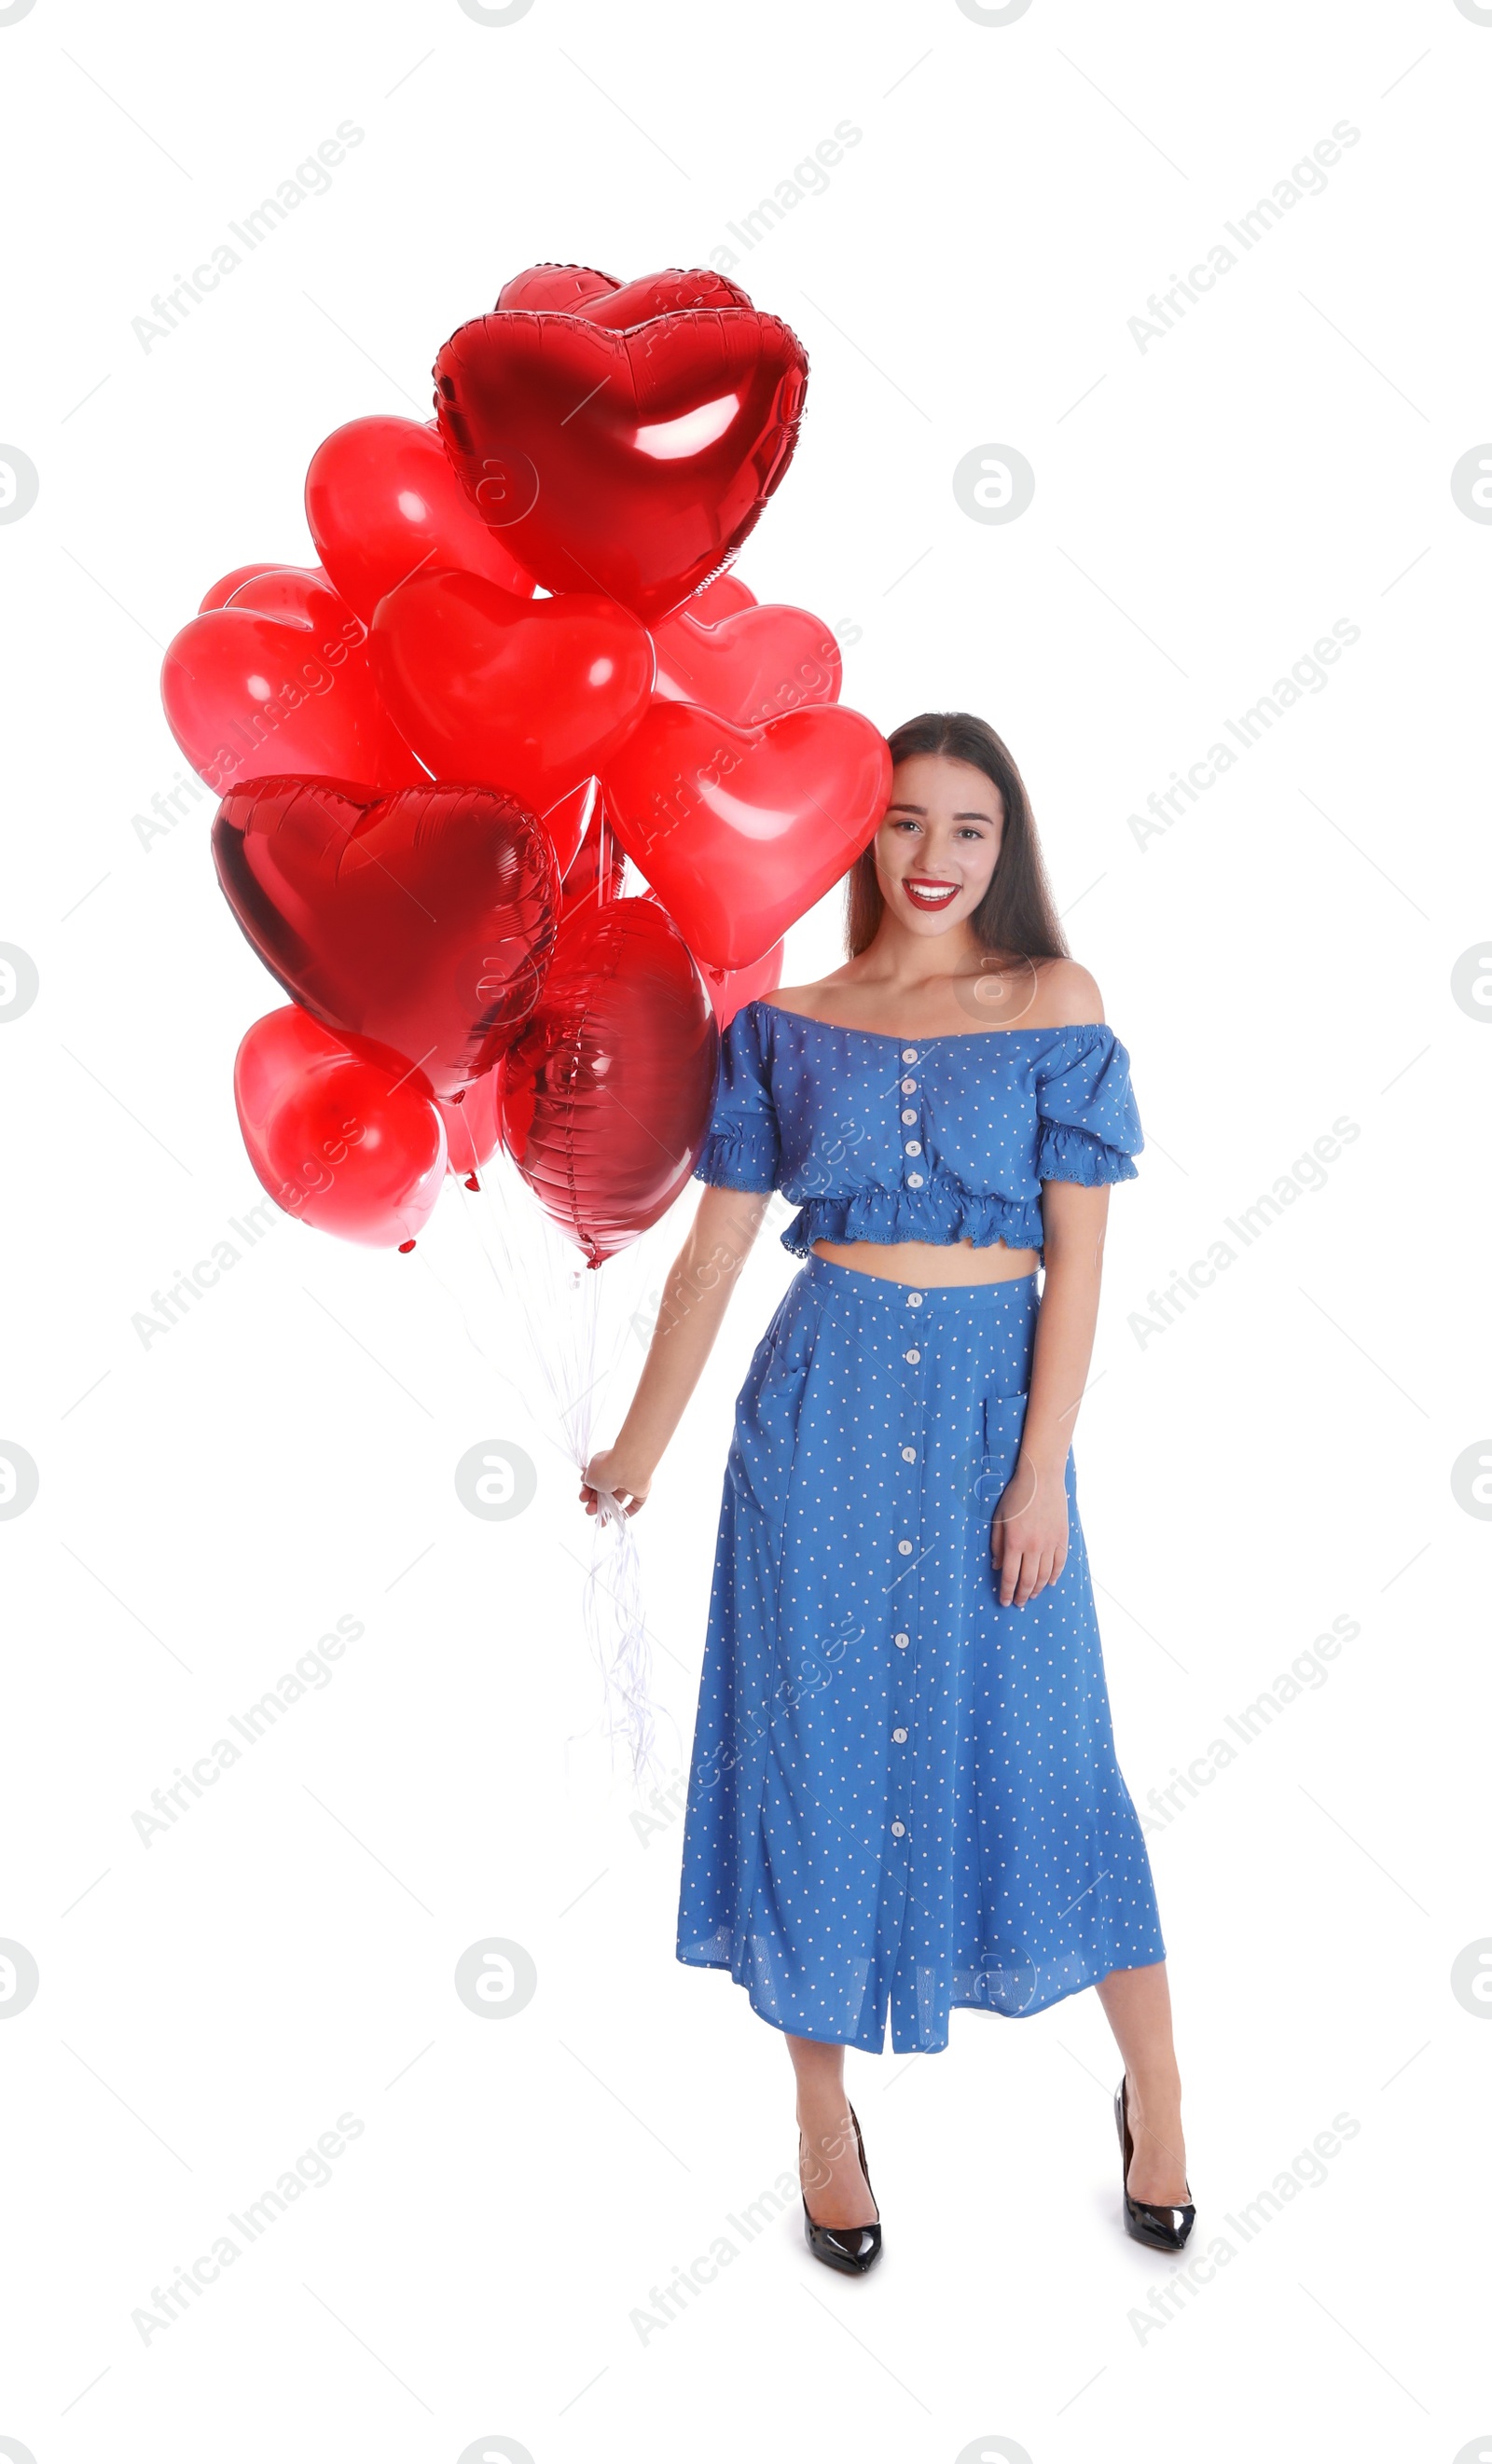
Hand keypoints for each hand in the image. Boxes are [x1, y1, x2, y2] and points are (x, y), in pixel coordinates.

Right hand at [579, 1445, 652, 1518]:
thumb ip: (588, 1483)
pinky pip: (635, 1503)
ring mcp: (629, 1482)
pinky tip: (619, 1518)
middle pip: (604, 1492)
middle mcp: (616, 1473)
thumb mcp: (590, 1475)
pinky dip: (628, 1511)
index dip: (587, 1491)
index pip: (593, 1481)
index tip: (583, 1498)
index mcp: (603, 1466)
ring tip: (601, 1521)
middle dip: (594, 1503)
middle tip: (590, 1510)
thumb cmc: (606, 1468)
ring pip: (617, 1500)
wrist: (629, 1466)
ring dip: (608, 1511)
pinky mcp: (641, 1490)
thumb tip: (589, 1484)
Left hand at [991, 1450, 1067, 1606]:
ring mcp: (1050, 1544)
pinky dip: (1055, 1576)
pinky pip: (1060, 1564)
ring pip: (1045, 1576)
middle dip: (1021, 1595)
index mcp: (1014, 1542)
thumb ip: (997, 1545)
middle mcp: (1033, 1547)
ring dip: (1037, 1589)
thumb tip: (997, 1566)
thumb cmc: (1016, 1496)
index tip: (1004, 1601)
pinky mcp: (1062, 1538)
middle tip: (1018, 1602)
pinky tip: (1050, 1583)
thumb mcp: (999, 1519)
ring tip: (1031, 1595)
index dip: (1006, 1592)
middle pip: (1028, 1580)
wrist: (1041, 1479)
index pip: (1009, 1576)